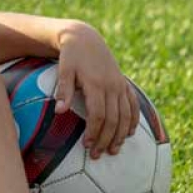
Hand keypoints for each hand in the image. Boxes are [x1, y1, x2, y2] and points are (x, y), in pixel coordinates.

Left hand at [54, 21, 138, 159]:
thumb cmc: (71, 55)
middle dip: (106, 139)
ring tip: (113, 150)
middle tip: (97, 155)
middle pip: (113, 119)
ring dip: (121, 135)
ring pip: (125, 115)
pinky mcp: (124, 84)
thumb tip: (59, 112)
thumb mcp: (64, 69)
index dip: (94, 131)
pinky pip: (133, 105)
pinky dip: (133, 120)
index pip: (98, 114)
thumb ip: (63, 90)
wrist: (85, 38)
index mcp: (96, 83)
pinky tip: (130, 133)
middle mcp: (112, 86)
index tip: (86, 145)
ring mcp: (120, 85)